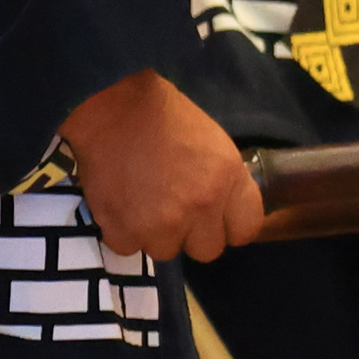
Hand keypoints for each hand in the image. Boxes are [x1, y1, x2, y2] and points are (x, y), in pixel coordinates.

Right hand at [65, 70, 260, 263]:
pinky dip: (123, 231)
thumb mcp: (216, 144)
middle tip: (175, 210)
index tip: (215, 218)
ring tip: (142, 202)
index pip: (246, 231)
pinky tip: (121, 204)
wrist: (113, 108)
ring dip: (155, 234)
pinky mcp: (123, 229)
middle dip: (192, 234)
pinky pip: (128, 247)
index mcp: (227, 181)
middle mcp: (200, 207)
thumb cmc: (166, 118)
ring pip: (165, 251)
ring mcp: (161, 223)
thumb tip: (224, 212)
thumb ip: (225, 184)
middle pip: (208, 251)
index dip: (230, 226)